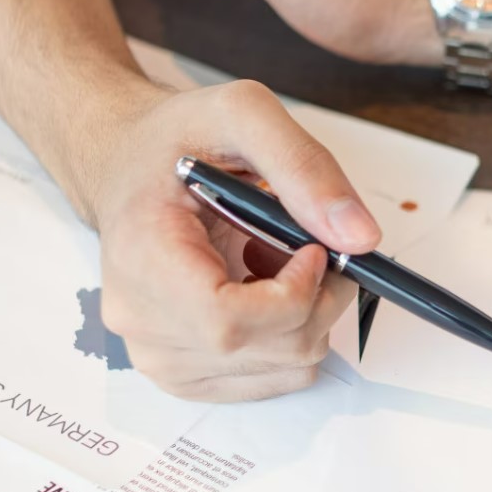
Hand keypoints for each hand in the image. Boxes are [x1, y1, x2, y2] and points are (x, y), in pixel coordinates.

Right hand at [74, 77, 381, 400]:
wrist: (131, 168)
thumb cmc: (176, 141)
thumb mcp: (241, 114)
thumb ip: (304, 166)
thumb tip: (360, 237)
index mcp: (141, 257)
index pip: (229, 322)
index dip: (294, 293)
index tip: (312, 250)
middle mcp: (141, 321)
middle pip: (272, 348)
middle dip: (321, 297)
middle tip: (313, 246)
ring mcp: (162, 358)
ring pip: (287, 367)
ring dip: (309, 314)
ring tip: (273, 260)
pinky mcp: (189, 376)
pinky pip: (277, 377)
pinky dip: (293, 335)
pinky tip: (263, 290)